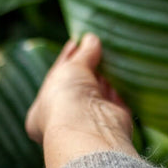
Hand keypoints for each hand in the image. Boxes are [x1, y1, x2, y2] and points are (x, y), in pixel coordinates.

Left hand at [26, 33, 138, 167]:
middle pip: (78, 85)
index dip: (66, 58)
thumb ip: (82, 53)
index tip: (77, 42)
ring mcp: (90, 121)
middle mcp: (66, 117)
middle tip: (97, 44)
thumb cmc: (65, 99)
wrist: (87, 128)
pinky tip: (124, 67)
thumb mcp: (69, 68)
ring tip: (112, 52)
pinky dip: (121, 85)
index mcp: (43, 109)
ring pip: (99, 92)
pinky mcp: (114, 121)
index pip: (56, 79)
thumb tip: (91, 38)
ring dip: (105, 74)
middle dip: (88, 65)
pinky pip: (118, 99)